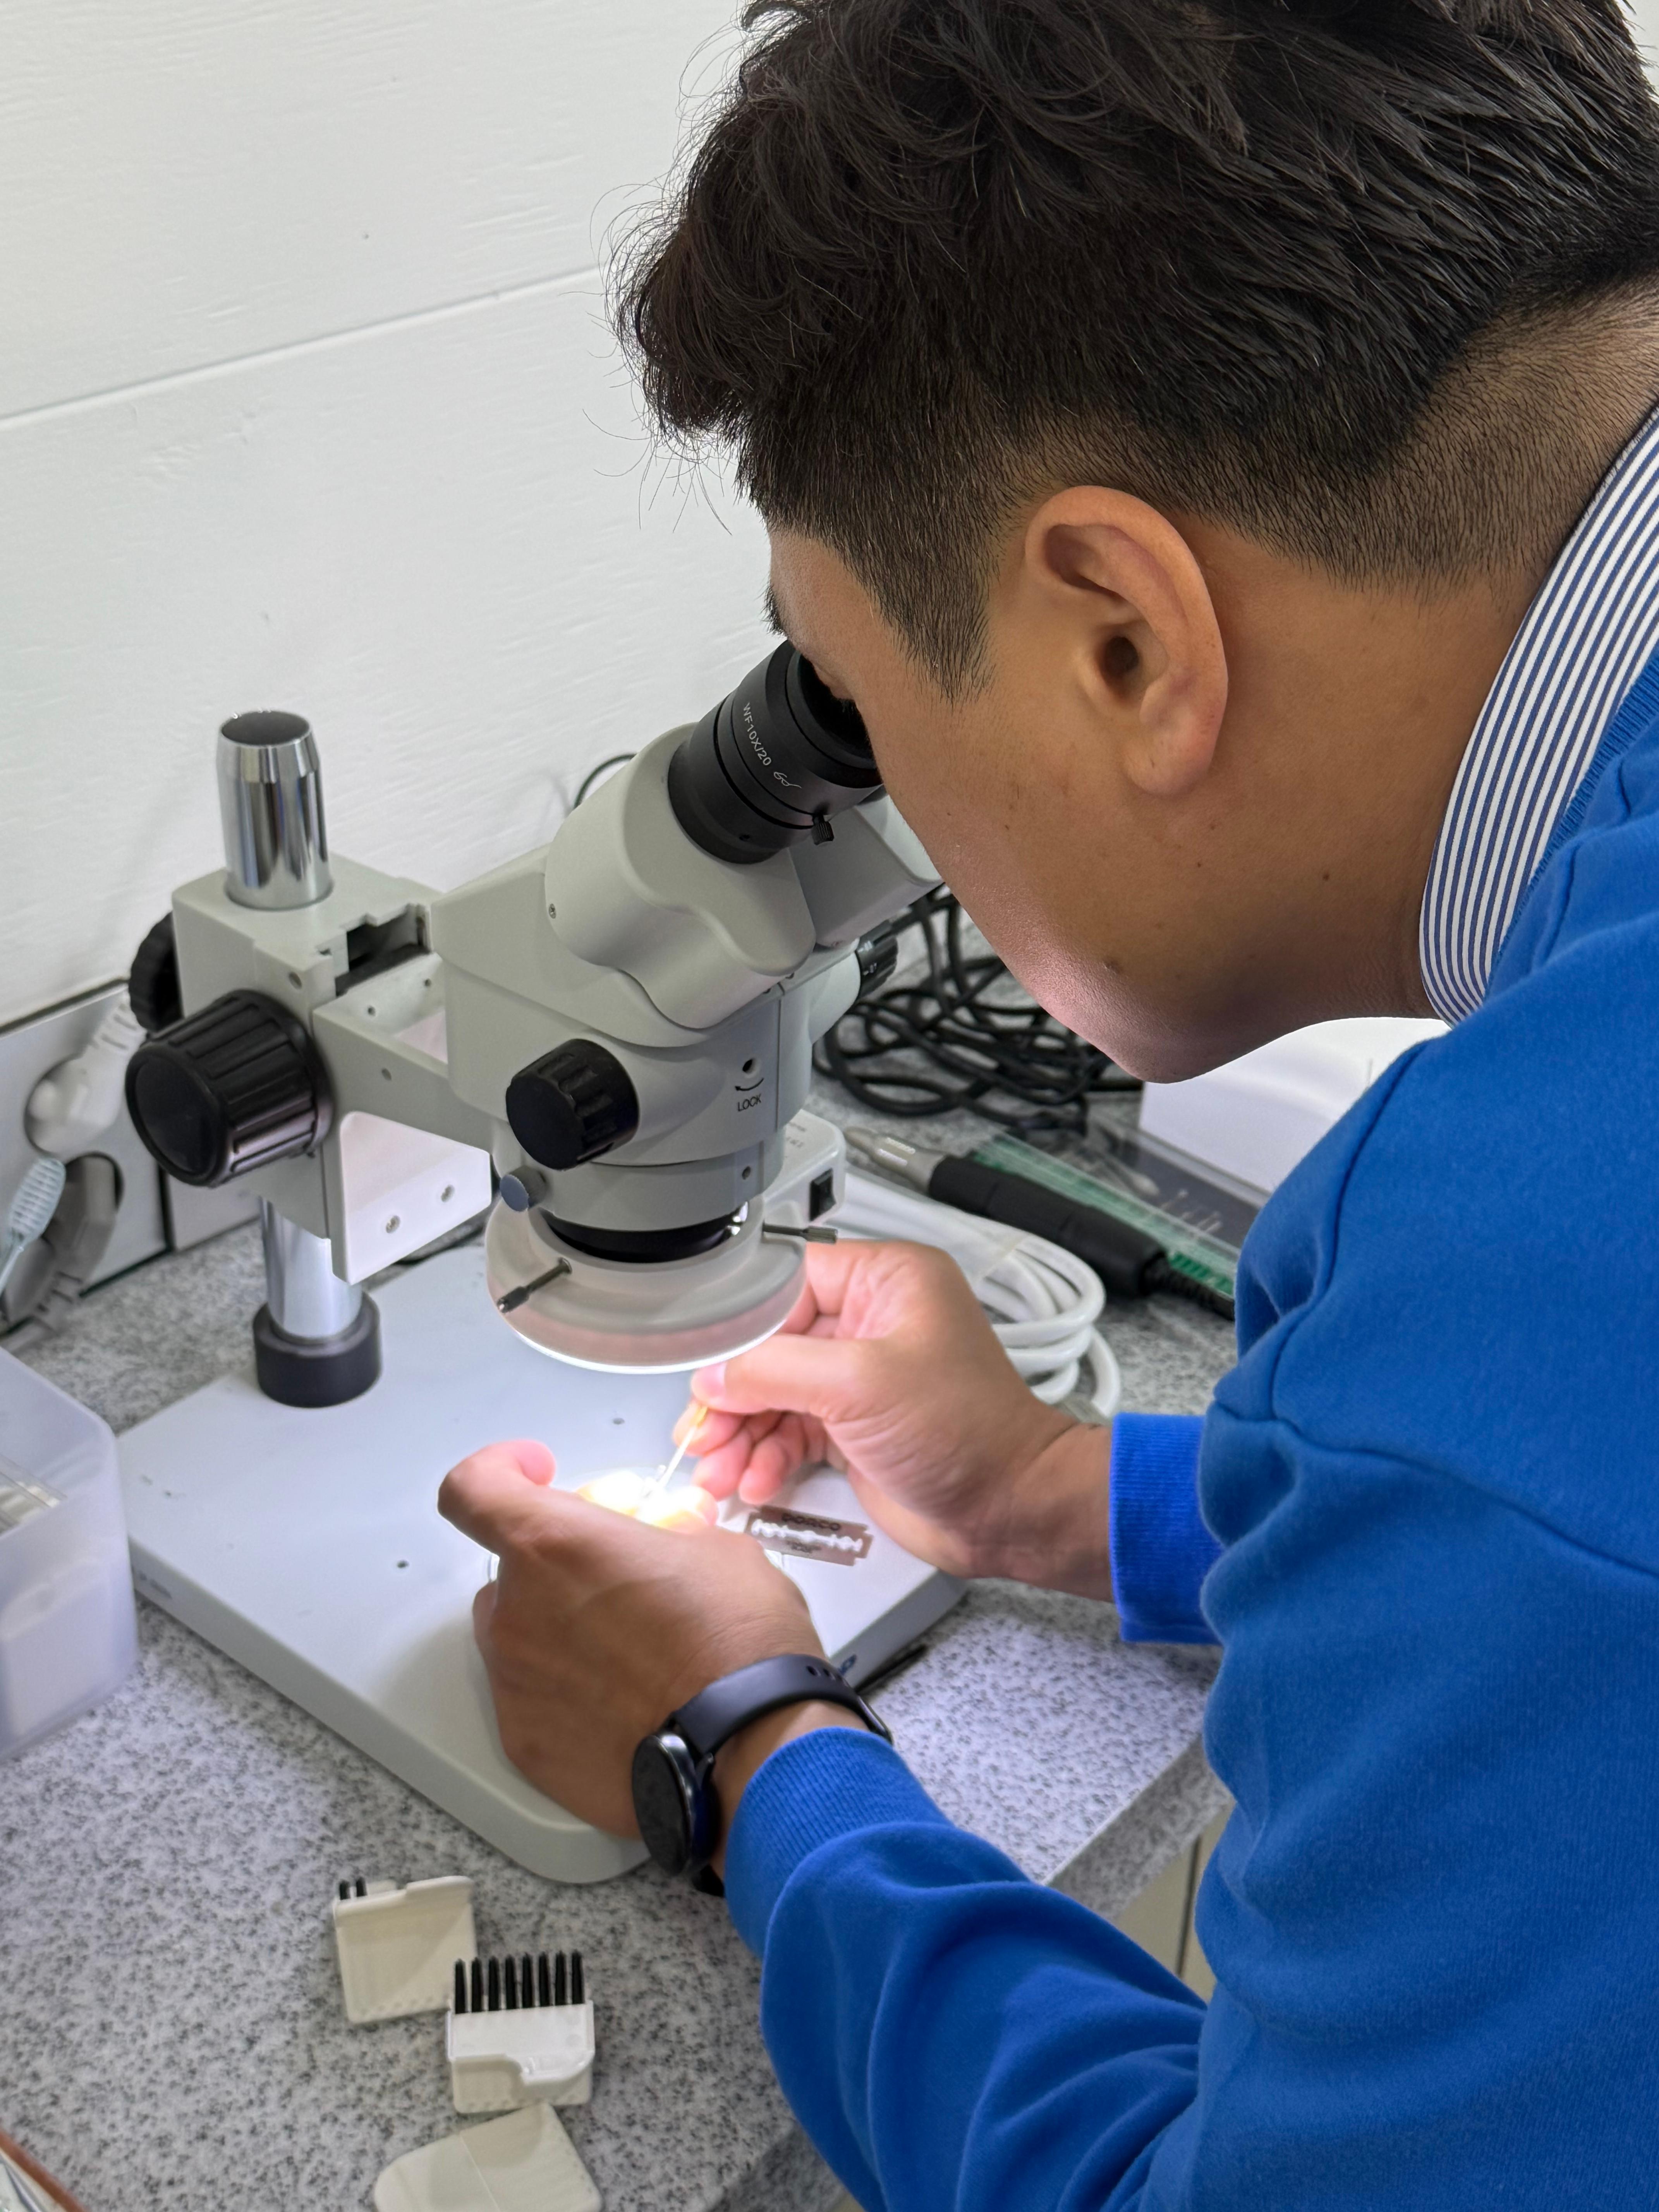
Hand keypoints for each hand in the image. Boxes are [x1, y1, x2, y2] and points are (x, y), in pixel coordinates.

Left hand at [438, 1439, 824, 1836]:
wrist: (749, 1748)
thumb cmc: (736, 1646)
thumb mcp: (718, 1551)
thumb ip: (667, 1536)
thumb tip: (669, 1544)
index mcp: (554, 1546)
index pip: (474, 1490)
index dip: (496, 1472)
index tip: (532, 1475)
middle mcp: (518, 1612)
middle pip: (511, 1572)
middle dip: (558, 1572)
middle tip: (619, 1585)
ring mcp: (514, 1684)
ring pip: (518, 1639)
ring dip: (561, 1633)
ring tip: (631, 1654)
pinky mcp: (525, 1744)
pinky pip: (533, 1702)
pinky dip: (568, 1696)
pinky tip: (625, 1705)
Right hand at [681, 1241, 1115, 1595]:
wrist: (1008, 1510)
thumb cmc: (969, 1433)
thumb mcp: (861, 1383)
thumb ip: (777, 1370)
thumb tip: (716, 1376)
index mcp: (887, 1282)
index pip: (787, 1284)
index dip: (742, 1328)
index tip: (706, 1365)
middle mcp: (872, 1322)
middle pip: (772, 1346)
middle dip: (733, 1396)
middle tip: (702, 1432)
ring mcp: (862, 1378)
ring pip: (774, 1395)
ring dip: (741, 1436)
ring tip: (717, 1471)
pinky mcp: (854, 1428)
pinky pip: (790, 1434)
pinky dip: (766, 1459)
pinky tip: (750, 1482)